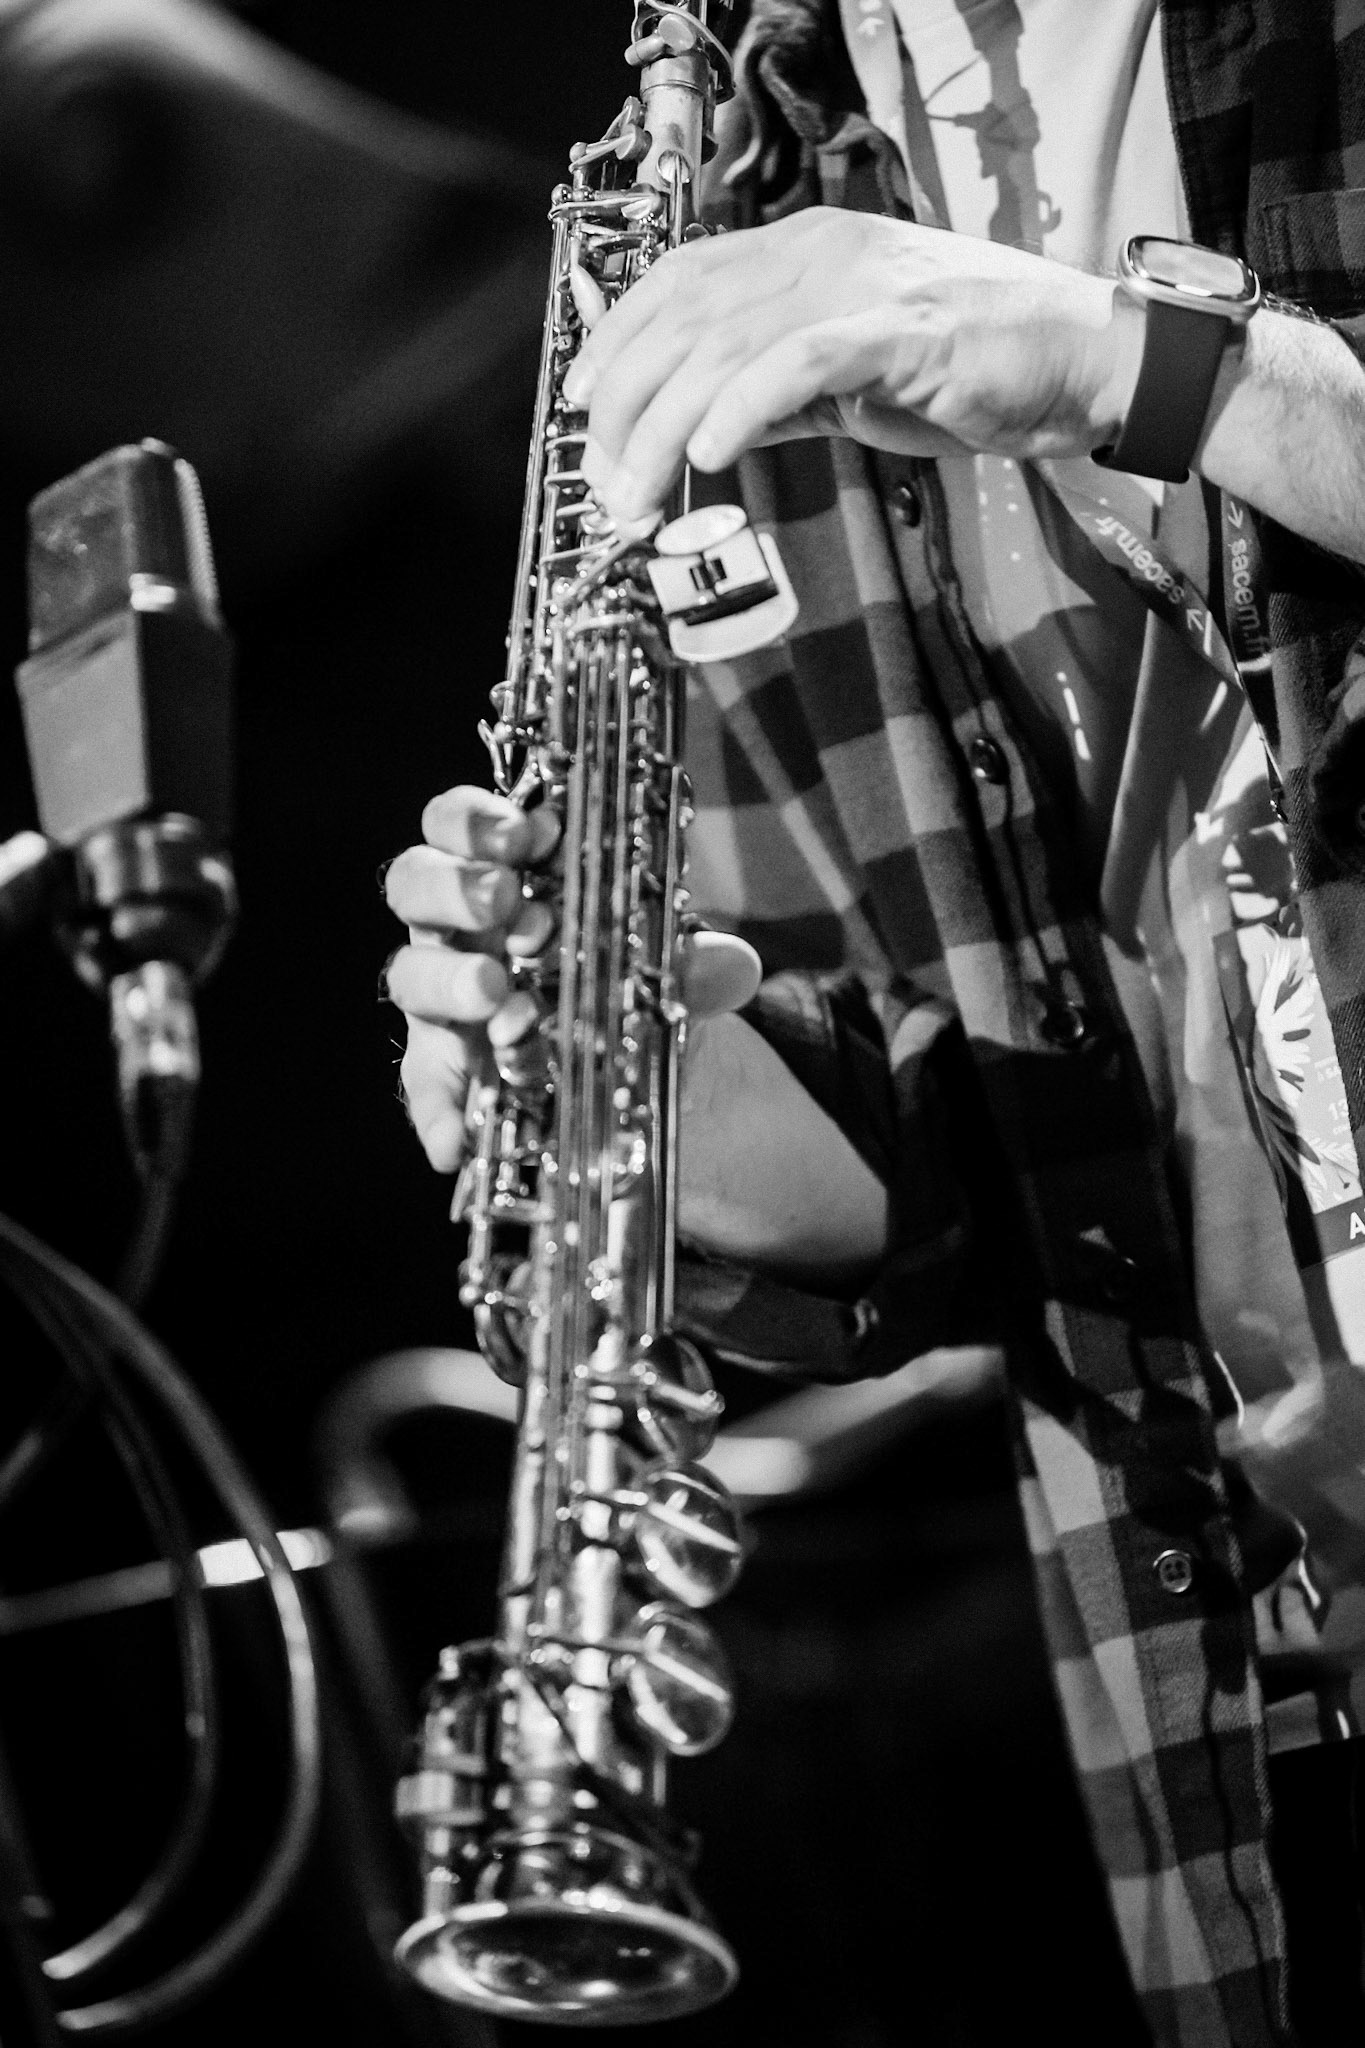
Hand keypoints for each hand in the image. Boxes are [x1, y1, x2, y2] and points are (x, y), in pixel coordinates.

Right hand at [383, 782, 762, 1173]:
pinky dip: (439, 1114)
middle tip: (503, 897)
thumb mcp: (666, 967)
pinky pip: (426, 1090)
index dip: (474, 819)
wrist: (628, 1064)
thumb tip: (736, 965)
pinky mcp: (446, 1070)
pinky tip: (458, 1140)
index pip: (454, 824)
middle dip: (453, 883)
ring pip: (410, 975)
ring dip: (448, 978)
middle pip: (414, 884)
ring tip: (494, 989)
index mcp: (499, 876)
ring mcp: (444, 999)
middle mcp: (457, 929)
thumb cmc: (625, 981)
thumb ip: (696, 963)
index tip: (525, 832)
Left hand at [562, 206, 1142, 524]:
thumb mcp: (853, 387)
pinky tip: (708, 454)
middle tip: (604, 483)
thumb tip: (703, 431)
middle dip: (626, 406)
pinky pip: (800, 364)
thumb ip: (780, 398)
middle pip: (687, 318)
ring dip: (666, 430)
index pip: (681, 280)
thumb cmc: (978, 373)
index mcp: (808, 252)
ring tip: (639, 494)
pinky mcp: (902, 334)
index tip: (581, 405)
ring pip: (727, 347)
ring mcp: (863, 288)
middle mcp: (824, 254)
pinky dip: (742, 408)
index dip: (618, 339)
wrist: (1087, 364)